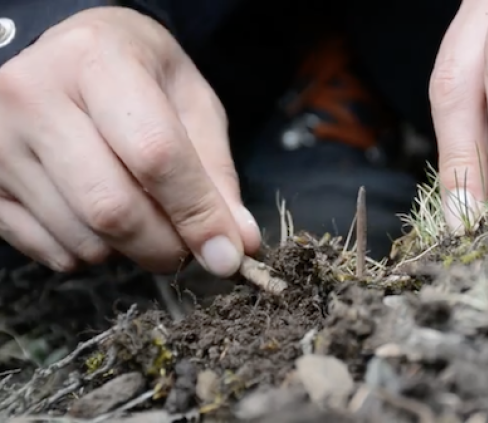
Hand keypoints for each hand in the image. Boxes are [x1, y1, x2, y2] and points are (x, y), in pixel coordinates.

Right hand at [0, 7, 260, 274]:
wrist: (69, 55)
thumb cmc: (140, 74)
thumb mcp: (192, 103)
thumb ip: (216, 174)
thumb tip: (239, 245)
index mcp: (98, 62)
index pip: (154, 155)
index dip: (197, 214)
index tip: (229, 255)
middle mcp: (34, 96)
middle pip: (110, 207)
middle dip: (165, 246)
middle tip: (188, 248)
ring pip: (82, 238)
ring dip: (129, 250)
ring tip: (144, 219)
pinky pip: (49, 251)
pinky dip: (90, 253)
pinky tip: (100, 220)